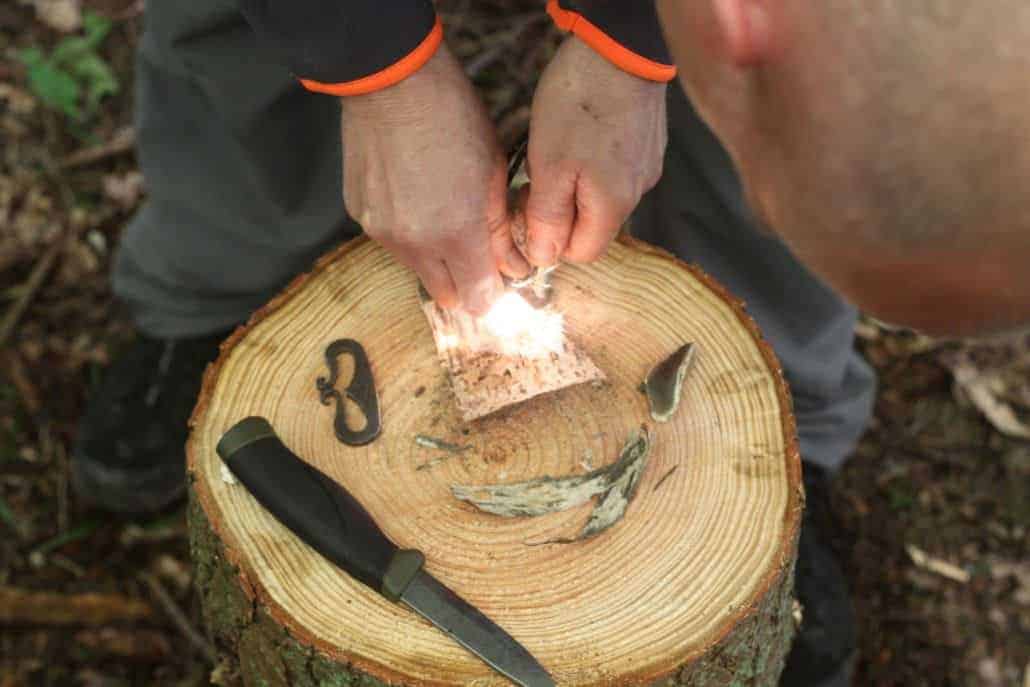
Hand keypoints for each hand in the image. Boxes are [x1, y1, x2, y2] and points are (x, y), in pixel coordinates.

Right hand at [340, 47, 527, 314]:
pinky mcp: (359, 214)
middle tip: (476, 250)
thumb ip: (501, 230)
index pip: (478, 299)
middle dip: (464, 281)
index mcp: (456, 233)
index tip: (499, 275)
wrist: (392, 82)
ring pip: (416, 268)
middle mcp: (414, 244)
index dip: (493, 292)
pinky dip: (406, 230)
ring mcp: (381, 231)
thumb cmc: (453, 117)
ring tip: (443, 209)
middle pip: (445, 295)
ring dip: (434, 255)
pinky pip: (390, 240)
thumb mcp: (493, 172)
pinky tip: (414, 193)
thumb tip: (514, 266)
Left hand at [524, 37, 667, 265]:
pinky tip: (580, 131)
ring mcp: (646, 166)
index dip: (551, 239)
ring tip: (558, 147)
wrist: (618, 46)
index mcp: (614, 205)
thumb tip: (544, 258)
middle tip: (537, 175)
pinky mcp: (647, 143)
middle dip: (561, 209)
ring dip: (575, 183)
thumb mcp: (549, 165)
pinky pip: (614, 169)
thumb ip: (547, 218)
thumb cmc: (579, 103)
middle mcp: (638, 192)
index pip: (582, 253)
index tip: (529, 207)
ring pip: (601, 196)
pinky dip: (593, 161)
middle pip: (592, 225)